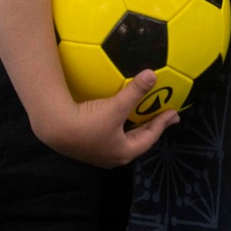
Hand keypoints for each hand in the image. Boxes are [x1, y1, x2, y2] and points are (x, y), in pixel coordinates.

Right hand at [31, 70, 179, 168]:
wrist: (56, 127)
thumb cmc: (89, 122)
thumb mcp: (116, 106)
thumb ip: (135, 91)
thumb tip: (152, 74)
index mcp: (124, 152)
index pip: (150, 137)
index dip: (162, 124)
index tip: (174, 114)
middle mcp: (113, 156)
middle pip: (138, 140)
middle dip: (151, 127)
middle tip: (164, 116)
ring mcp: (99, 153)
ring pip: (124, 140)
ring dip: (135, 128)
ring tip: (143, 117)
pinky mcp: (87, 146)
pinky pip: (112, 136)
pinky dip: (121, 127)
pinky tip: (118, 119)